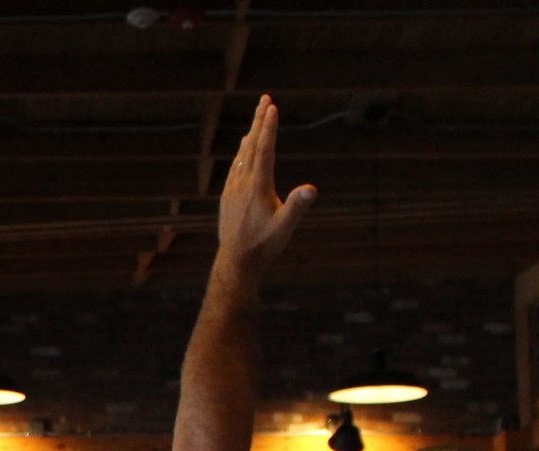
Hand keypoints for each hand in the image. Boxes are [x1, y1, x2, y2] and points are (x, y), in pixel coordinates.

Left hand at [216, 97, 316, 272]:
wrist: (236, 262)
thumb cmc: (264, 245)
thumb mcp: (285, 227)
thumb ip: (297, 206)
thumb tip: (311, 189)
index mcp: (258, 187)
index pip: (265, 150)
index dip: (269, 128)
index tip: (272, 107)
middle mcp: (242, 184)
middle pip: (252, 146)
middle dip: (259, 121)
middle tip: (265, 98)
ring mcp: (232, 189)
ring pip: (242, 154)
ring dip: (252, 133)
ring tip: (257, 116)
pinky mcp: (227, 197)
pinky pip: (235, 167)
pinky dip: (242, 152)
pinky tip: (243, 147)